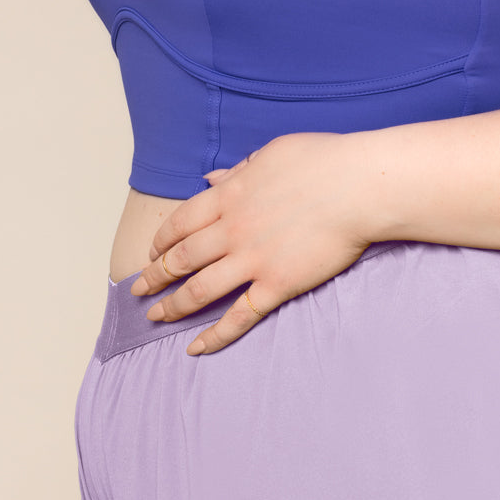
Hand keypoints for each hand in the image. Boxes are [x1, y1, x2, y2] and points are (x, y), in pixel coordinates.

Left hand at [129, 133, 374, 354]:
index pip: (180, 224)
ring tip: (155, 317)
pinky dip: (214, 334)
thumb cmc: (322, 161)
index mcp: (229, 196)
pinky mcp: (277, 285)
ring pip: (200, 290)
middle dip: (155, 277)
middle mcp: (232, 230)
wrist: (360, 186)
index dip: (161, 242)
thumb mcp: (271, 153)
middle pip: (181, 259)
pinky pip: (238, 316)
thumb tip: (211, 178)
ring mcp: (253, 260)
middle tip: (138, 290)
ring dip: (173, 306)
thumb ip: (237, 170)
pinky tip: (196, 346)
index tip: (152, 253)